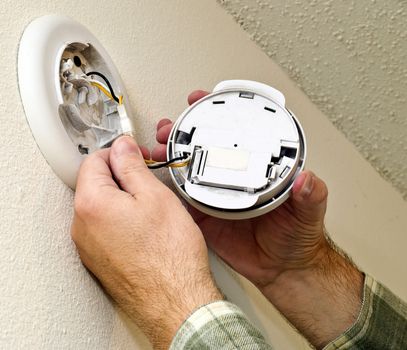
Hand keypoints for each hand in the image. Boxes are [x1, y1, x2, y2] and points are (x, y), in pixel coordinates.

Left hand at [71, 136, 221, 349]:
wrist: (175, 300)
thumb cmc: (169, 255)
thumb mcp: (154, 196)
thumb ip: (132, 166)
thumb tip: (121, 148)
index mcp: (91, 204)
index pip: (93, 160)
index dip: (117, 152)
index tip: (135, 155)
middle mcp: (82, 227)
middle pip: (94, 184)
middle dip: (119, 176)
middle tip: (147, 182)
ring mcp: (89, 248)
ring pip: (100, 208)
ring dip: (121, 200)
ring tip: (150, 209)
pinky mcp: (99, 262)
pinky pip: (105, 230)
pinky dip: (121, 221)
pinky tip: (145, 230)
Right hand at [152, 90, 362, 347]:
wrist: (283, 270)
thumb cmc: (298, 238)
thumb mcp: (308, 213)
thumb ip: (311, 195)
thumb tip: (308, 179)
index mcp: (257, 170)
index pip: (237, 136)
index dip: (219, 114)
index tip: (203, 99)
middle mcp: (235, 178)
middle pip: (204, 148)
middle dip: (183, 133)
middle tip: (169, 127)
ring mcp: (218, 196)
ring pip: (189, 170)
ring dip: (171, 156)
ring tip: (157, 148)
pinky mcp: (206, 217)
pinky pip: (184, 201)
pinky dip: (168, 190)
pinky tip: (156, 180)